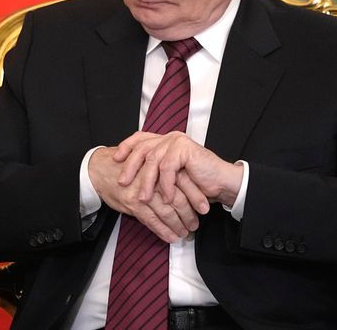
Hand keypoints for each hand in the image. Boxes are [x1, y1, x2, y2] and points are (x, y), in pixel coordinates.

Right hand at [88, 146, 199, 242]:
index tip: (204, 207)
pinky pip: (151, 220)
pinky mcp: (133, 203)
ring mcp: (142, 191)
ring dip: (177, 225)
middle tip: (196, 223)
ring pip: (166, 211)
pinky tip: (170, 237)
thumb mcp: (146, 161)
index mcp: (159, 165)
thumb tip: (184, 188)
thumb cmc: (124, 165)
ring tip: (185, 232)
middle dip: (189, 214)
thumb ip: (163, 171)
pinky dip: (163, 231)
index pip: (183, 182)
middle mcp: (152, 178)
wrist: (99, 168)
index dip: (195, 196)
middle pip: (177, 198)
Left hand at [113, 131, 243, 209]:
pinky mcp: (184, 149)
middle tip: (122, 183)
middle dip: (130, 166)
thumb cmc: (197, 183)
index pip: (140, 138)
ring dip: (146, 182)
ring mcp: (177, 141)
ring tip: (142, 199)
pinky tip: (166, 197)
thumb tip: (126, 177)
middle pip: (142, 148)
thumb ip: (153, 172)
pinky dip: (165, 184)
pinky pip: (167, 167)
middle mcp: (169, 138)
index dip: (126, 147)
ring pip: (153, 160)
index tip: (115, 159)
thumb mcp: (169, 178)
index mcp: (164, 141)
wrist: (221, 183)